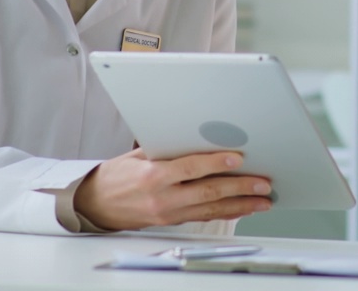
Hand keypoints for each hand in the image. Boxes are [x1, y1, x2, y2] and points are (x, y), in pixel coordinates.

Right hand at [74, 148, 272, 230]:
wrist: (95, 204)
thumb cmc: (117, 174)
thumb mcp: (139, 154)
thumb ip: (169, 148)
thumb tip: (202, 136)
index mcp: (152, 175)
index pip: (189, 168)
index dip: (215, 164)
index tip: (238, 159)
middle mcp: (162, 197)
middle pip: (207, 192)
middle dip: (239, 187)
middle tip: (262, 183)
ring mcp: (168, 213)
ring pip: (210, 209)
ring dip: (240, 204)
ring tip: (262, 200)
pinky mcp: (171, 221)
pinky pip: (203, 217)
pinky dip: (226, 212)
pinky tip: (243, 208)